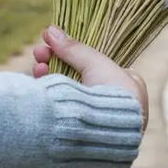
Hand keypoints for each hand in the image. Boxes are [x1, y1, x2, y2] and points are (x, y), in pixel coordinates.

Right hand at [33, 26, 148, 129]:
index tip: (58, 46)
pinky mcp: (79, 137)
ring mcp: (98, 123)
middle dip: (57, 62)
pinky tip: (37, 81)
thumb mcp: (94, 64)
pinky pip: (63, 111)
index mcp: (130, 91)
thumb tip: (51, 30)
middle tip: (39, 51)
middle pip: (80, 79)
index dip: (76, 56)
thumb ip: (74, 48)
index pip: (100, 68)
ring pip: (69, 94)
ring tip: (36, 64)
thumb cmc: (110, 96)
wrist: (104, 138)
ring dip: (50, 76)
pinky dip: (50, 95)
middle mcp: (116, 107)